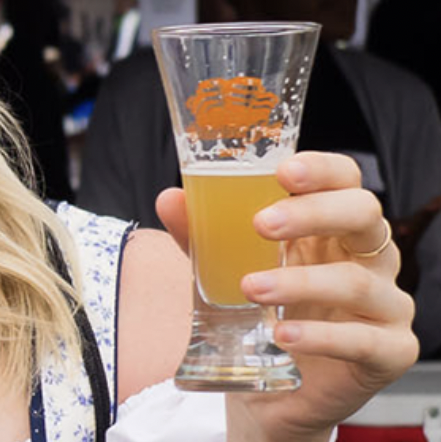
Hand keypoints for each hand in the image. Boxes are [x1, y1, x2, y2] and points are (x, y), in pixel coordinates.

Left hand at [156, 152, 418, 440]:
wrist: (270, 391)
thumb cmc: (259, 313)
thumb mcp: (225, 268)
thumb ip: (202, 235)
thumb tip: (170, 198)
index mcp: (333, 226)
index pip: (344, 179)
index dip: (322, 170)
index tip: (283, 171)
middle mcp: (369, 257)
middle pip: (364, 214)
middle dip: (314, 213)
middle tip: (261, 224)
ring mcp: (385, 304)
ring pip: (358, 280)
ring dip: (300, 281)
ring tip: (251, 288)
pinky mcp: (391, 352)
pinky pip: (366, 341)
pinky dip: (321, 336)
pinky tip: (282, 334)